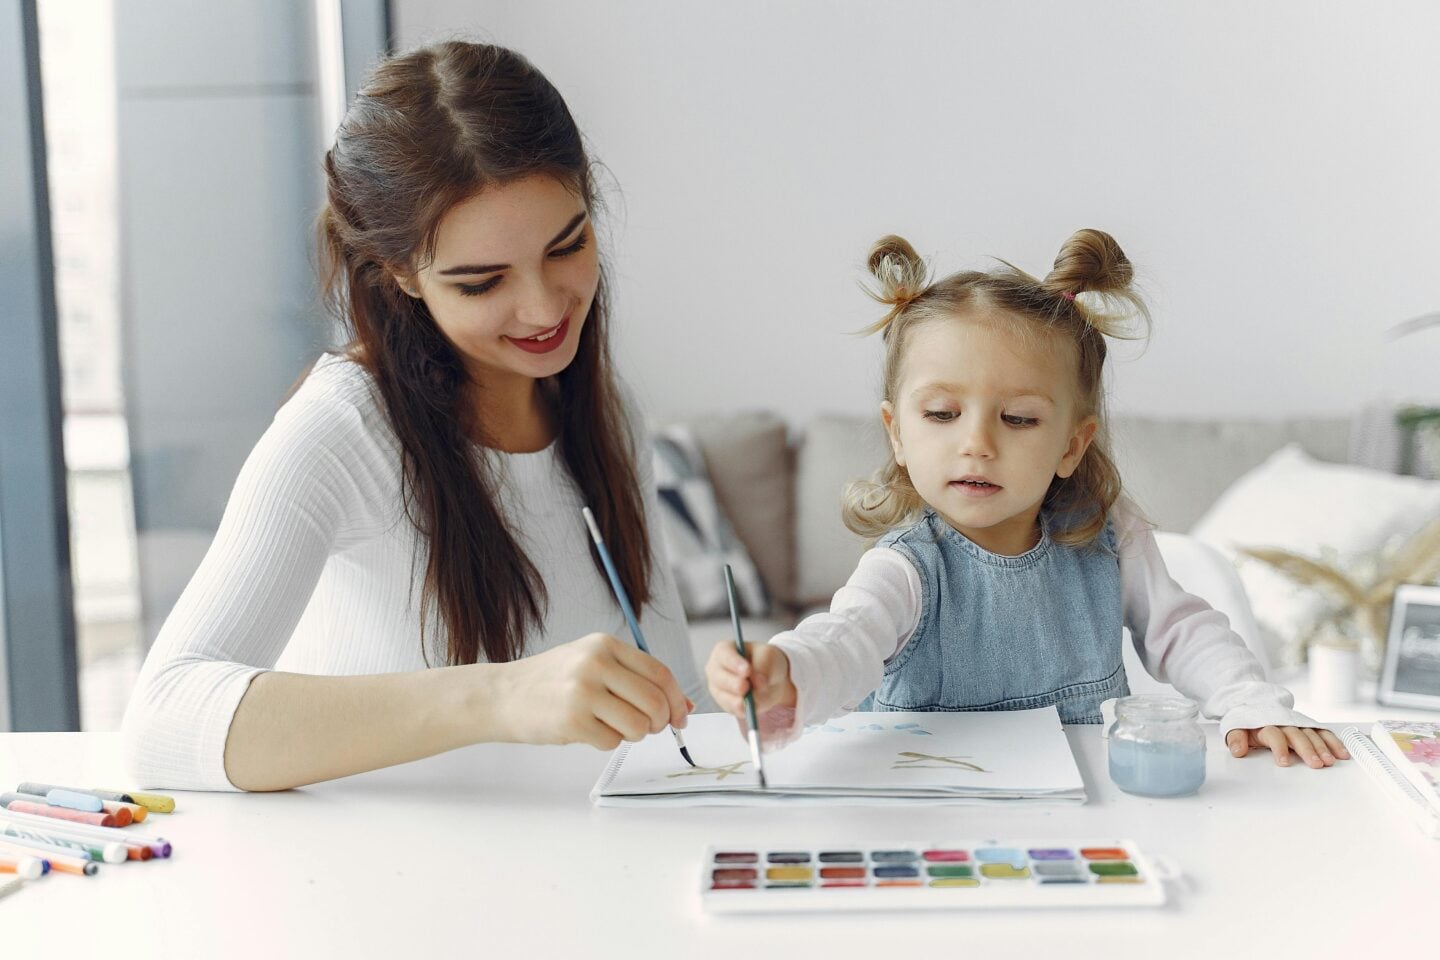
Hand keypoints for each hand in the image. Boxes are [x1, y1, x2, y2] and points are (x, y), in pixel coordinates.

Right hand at [493, 632, 691, 749]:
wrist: (502, 695)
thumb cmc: (552, 681)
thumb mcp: (593, 664)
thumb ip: (636, 679)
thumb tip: (684, 704)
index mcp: (605, 645)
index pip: (660, 673)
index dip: (676, 699)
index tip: (680, 715)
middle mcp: (595, 664)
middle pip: (654, 701)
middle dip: (660, 722)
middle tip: (650, 728)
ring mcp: (582, 692)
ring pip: (637, 726)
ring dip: (633, 735)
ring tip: (614, 727)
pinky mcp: (571, 721)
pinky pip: (611, 742)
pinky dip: (607, 743)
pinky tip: (588, 731)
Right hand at [706, 640, 795, 719]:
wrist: (771, 680)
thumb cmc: (765, 661)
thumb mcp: (769, 655)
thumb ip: (763, 665)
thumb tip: (758, 681)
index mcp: (724, 650)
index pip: (724, 655)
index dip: (734, 663)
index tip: (747, 670)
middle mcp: (716, 669)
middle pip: (719, 677)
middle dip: (733, 683)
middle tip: (746, 687)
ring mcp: (718, 689)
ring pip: (724, 697)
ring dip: (738, 700)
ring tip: (752, 701)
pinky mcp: (726, 705)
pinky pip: (732, 710)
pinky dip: (743, 710)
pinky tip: (751, 707)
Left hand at [1226, 725, 1349, 767]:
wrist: (1257, 703)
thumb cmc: (1249, 721)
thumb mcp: (1237, 728)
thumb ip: (1236, 739)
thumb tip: (1237, 750)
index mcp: (1266, 724)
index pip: (1274, 735)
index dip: (1279, 748)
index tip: (1283, 762)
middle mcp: (1285, 723)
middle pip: (1297, 736)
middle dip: (1308, 750)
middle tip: (1316, 764)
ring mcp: (1299, 724)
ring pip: (1313, 734)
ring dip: (1323, 747)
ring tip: (1330, 761)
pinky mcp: (1309, 725)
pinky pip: (1323, 732)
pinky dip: (1334, 742)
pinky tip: (1342, 753)